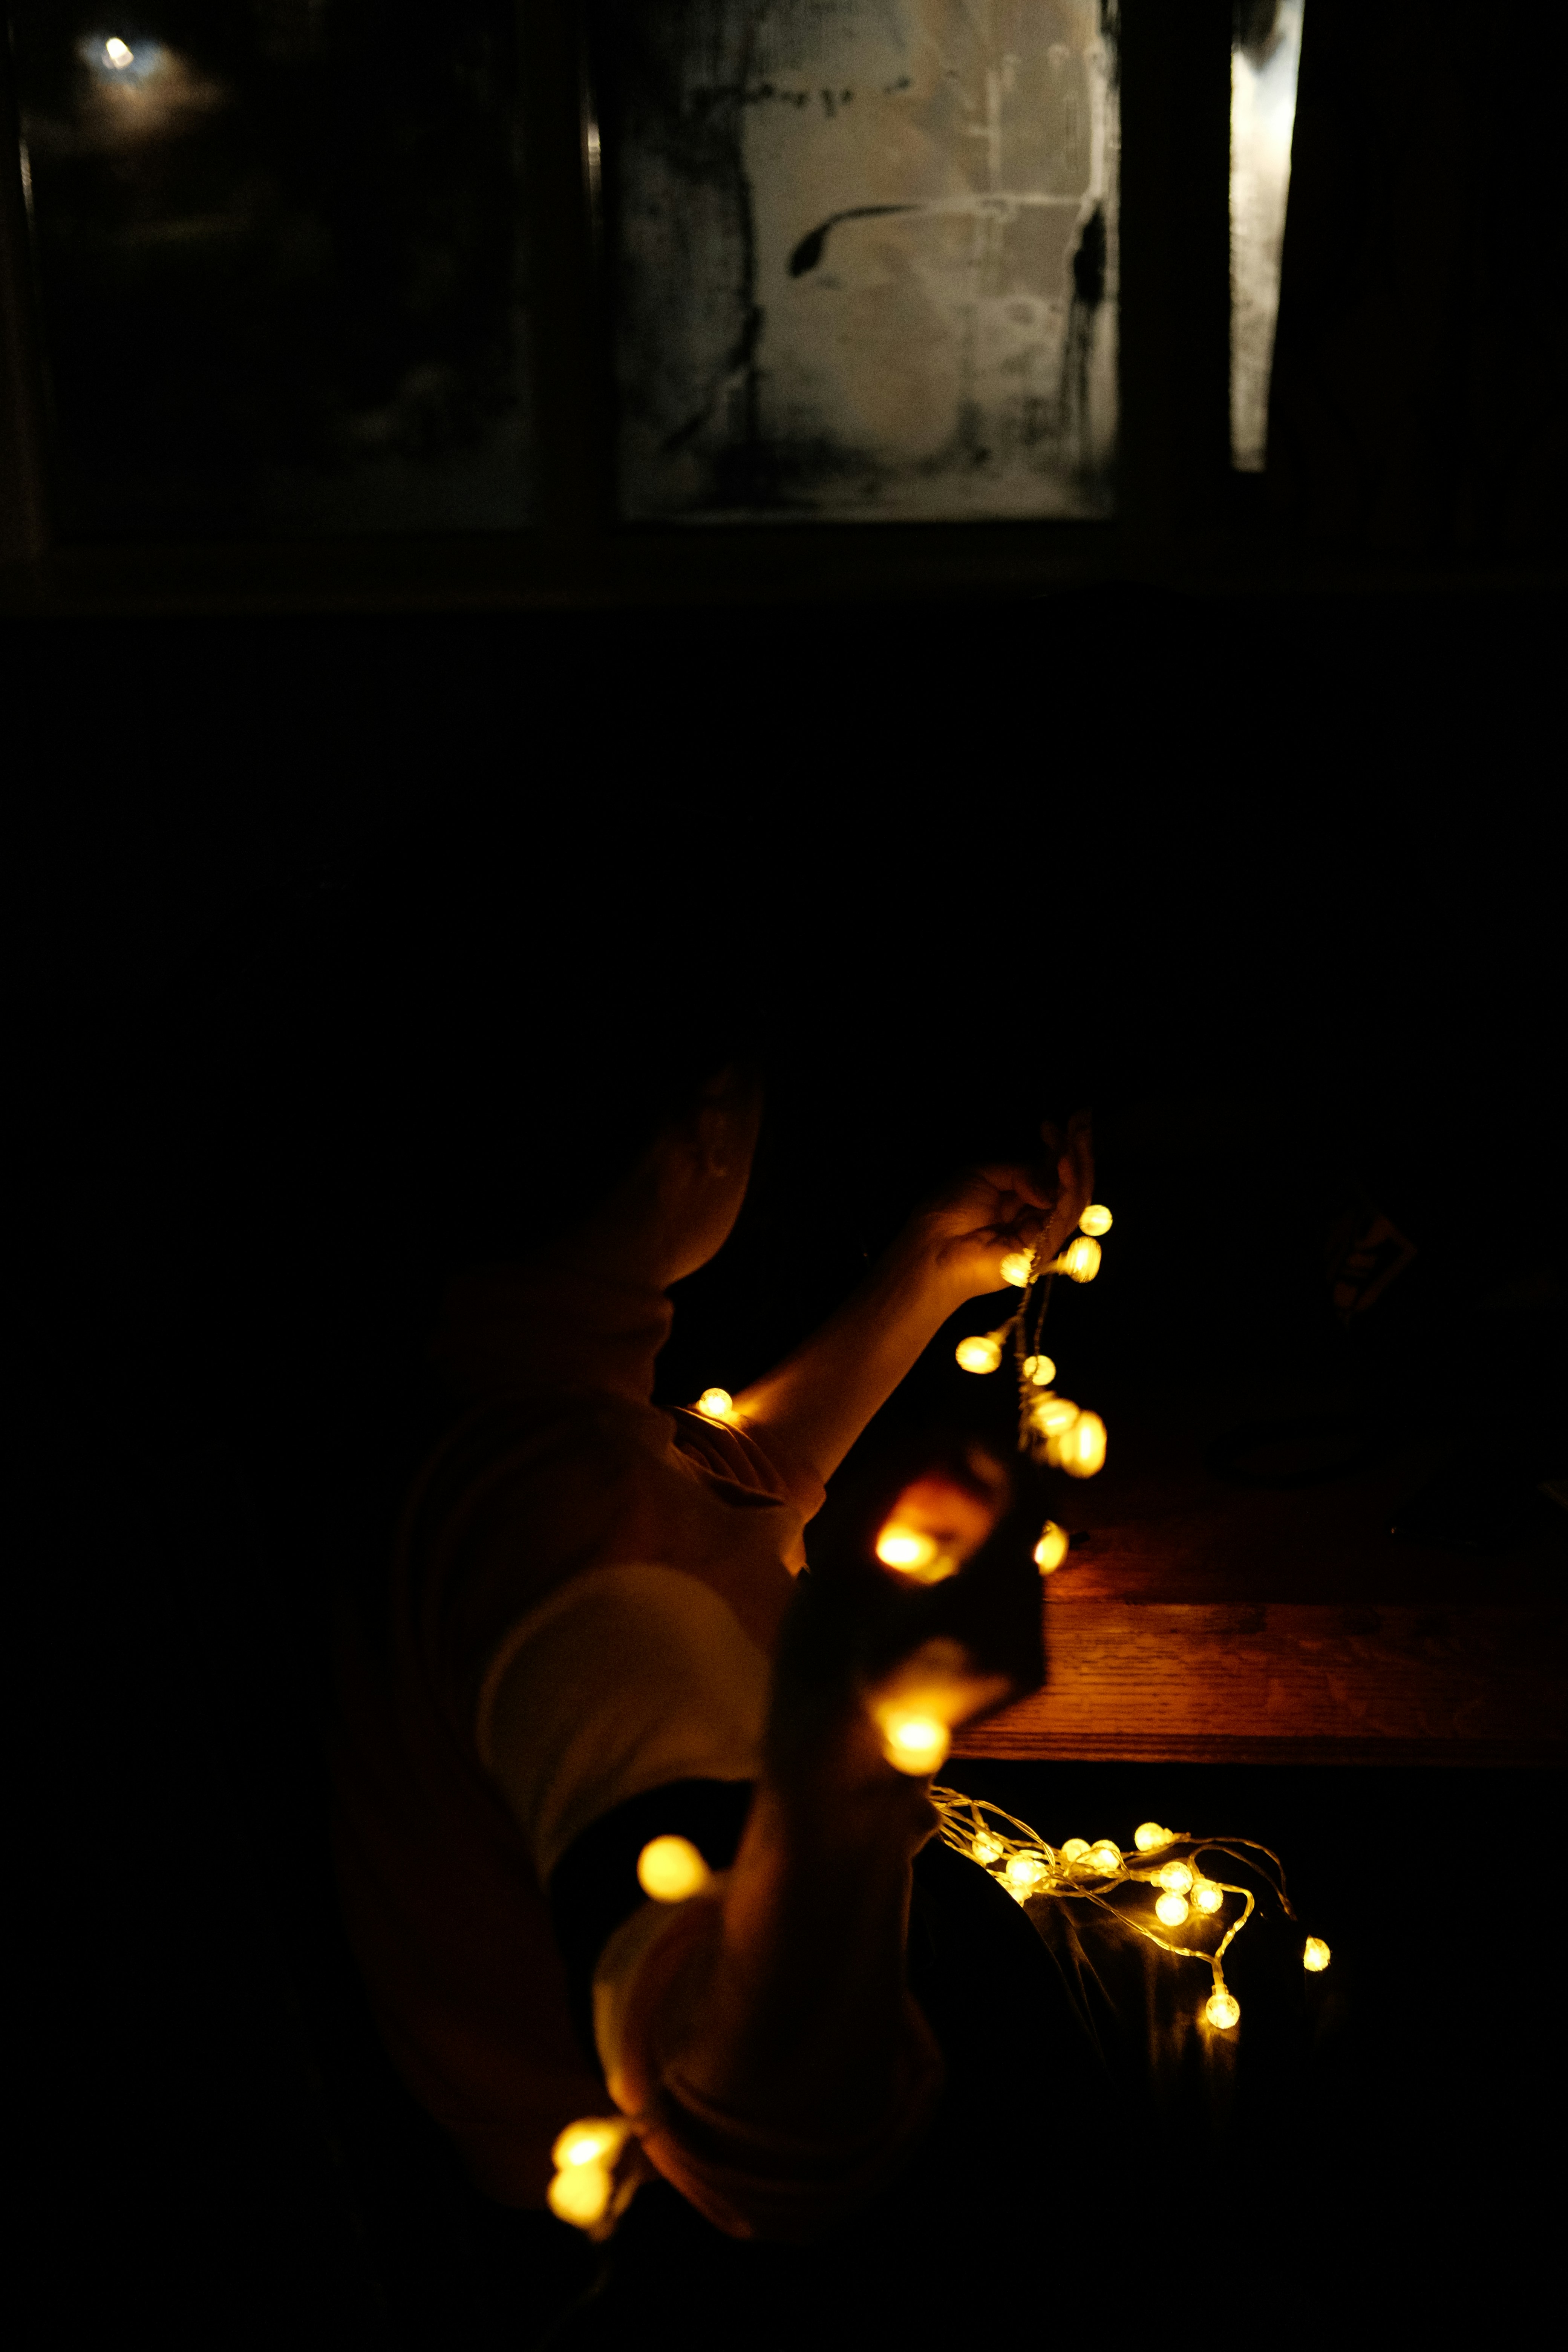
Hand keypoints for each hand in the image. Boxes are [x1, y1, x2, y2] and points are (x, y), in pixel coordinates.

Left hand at [910, 1111, 1094, 1307]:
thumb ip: (1020, 1171)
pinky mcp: (1044, 1248)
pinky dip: (1070, 1187)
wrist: (932, 1247)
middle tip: (1080, 1122)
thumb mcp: (982, 1175)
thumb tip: (1049, 1184)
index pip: (1048, 1172)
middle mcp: (1032, 1215)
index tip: (1053, 1124)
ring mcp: (1040, 1233)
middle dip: (1076, 1150)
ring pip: (1074, 1197)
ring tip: (1075, 1137)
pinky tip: (1066, 1163)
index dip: (1056, 1147)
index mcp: (1016, 1199)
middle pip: (1067, 1183)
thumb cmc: (948, 1211)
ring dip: (1078, 1164)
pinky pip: (1066, 1215)